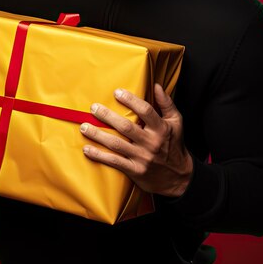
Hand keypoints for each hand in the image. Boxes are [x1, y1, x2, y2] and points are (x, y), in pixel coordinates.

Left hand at [80, 83, 192, 197]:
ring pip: (116, 144)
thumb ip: (166, 103)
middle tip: (93, 108)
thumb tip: (157, 85)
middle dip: (107, 116)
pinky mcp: (135, 170)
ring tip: (84, 126)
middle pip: (126, 127)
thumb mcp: (176, 122)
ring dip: (98, 135)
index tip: (117, 92)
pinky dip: (99, 156)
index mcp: (161, 129)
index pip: (145, 111)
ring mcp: (142, 157)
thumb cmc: (174, 145)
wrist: (179, 178)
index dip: (131, 100)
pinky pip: (114, 162)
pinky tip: (87, 149)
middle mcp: (151, 143)